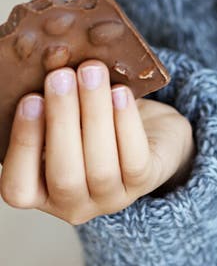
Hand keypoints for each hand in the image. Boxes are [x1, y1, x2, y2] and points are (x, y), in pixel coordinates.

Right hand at [0, 60, 194, 223]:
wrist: (149, 130)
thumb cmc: (95, 120)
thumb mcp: (69, 115)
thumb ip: (53, 103)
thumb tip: (47, 62)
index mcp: (40, 190)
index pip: (18, 187)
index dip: (23, 145)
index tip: (30, 99)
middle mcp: (72, 203)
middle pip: (64, 175)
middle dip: (61, 120)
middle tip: (61, 75)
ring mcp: (110, 197)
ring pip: (101, 166)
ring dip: (95, 114)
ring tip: (91, 72)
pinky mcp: (144, 182)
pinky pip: (135, 158)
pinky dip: (127, 122)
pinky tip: (121, 92)